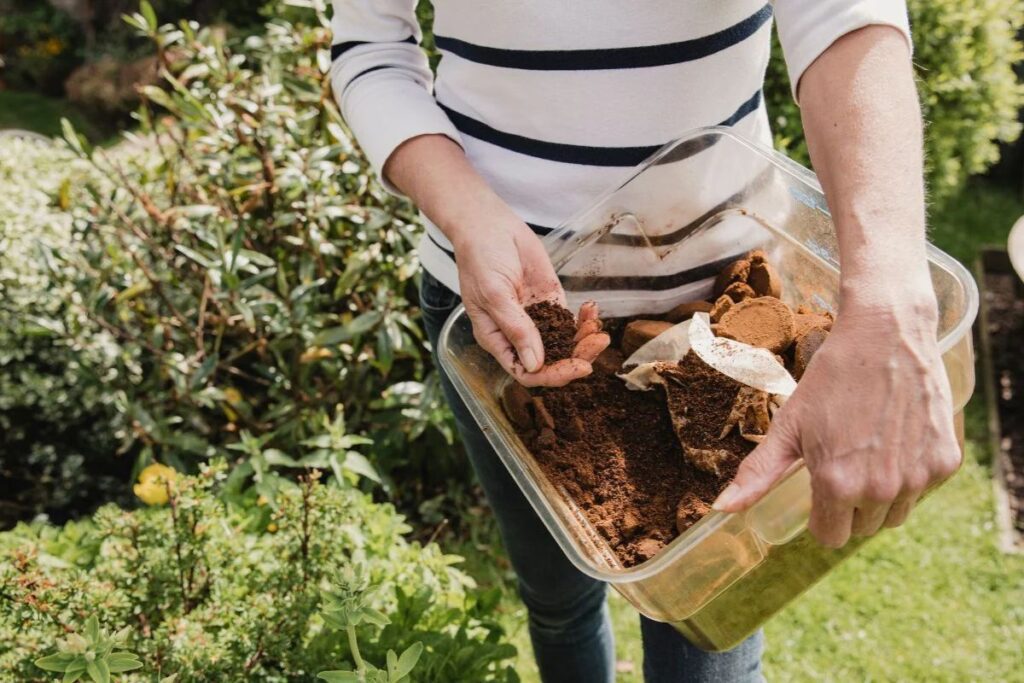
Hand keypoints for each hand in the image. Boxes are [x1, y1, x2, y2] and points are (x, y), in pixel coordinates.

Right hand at [454, 213, 609, 386]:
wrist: (490, 225)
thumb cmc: (480, 258)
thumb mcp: (494, 294)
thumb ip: (516, 328)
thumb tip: (534, 364)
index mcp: (497, 339)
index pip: (526, 371)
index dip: (552, 375)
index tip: (577, 367)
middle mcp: (517, 334)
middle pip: (550, 361)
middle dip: (576, 357)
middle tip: (597, 343)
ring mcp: (535, 318)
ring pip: (564, 343)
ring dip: (584, 340)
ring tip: (599, 330)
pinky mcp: (550, 301)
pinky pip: (570, 320)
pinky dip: (584, 320)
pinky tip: (592, 310)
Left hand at [712, 302, 961, 547]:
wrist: (886, 335)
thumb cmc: (831, 379)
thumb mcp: (789, 425)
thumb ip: (758, 474)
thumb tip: (722, 510)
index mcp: (837, 485)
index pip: (829, 536)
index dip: (820, 514)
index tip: (820, 485)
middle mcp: (881, 489)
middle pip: (862, 528)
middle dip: (850, 504)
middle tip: (845, 459)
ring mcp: (918, 478)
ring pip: (895, 514)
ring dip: (882, 496)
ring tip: (869, 450)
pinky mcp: (945, 462)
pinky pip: (923, 490)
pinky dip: (911, 474)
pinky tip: (897, 439)